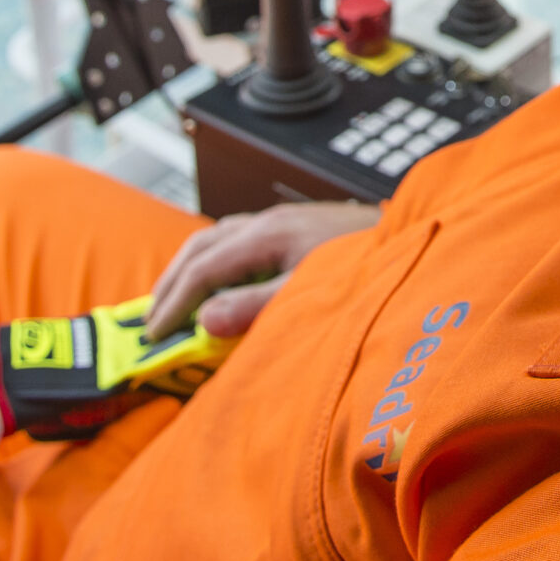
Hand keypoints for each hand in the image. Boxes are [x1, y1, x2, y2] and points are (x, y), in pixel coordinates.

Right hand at [145, 199, 380, 338]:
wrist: (411, 239)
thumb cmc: (367, 264)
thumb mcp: (309, 292)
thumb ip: (256, 307)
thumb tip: (204, 320)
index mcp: (266, 235)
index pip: (202, 269)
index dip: (173, 304)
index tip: (155, 337)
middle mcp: (266, 223)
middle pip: (199, 247)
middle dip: (169, 285)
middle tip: (149, 324)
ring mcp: (278, 223)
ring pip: (214, 240)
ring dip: (187, 271)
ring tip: (171, 305)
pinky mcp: (290, 231)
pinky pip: (233, 242)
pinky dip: (211, 265)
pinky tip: (214, 287)